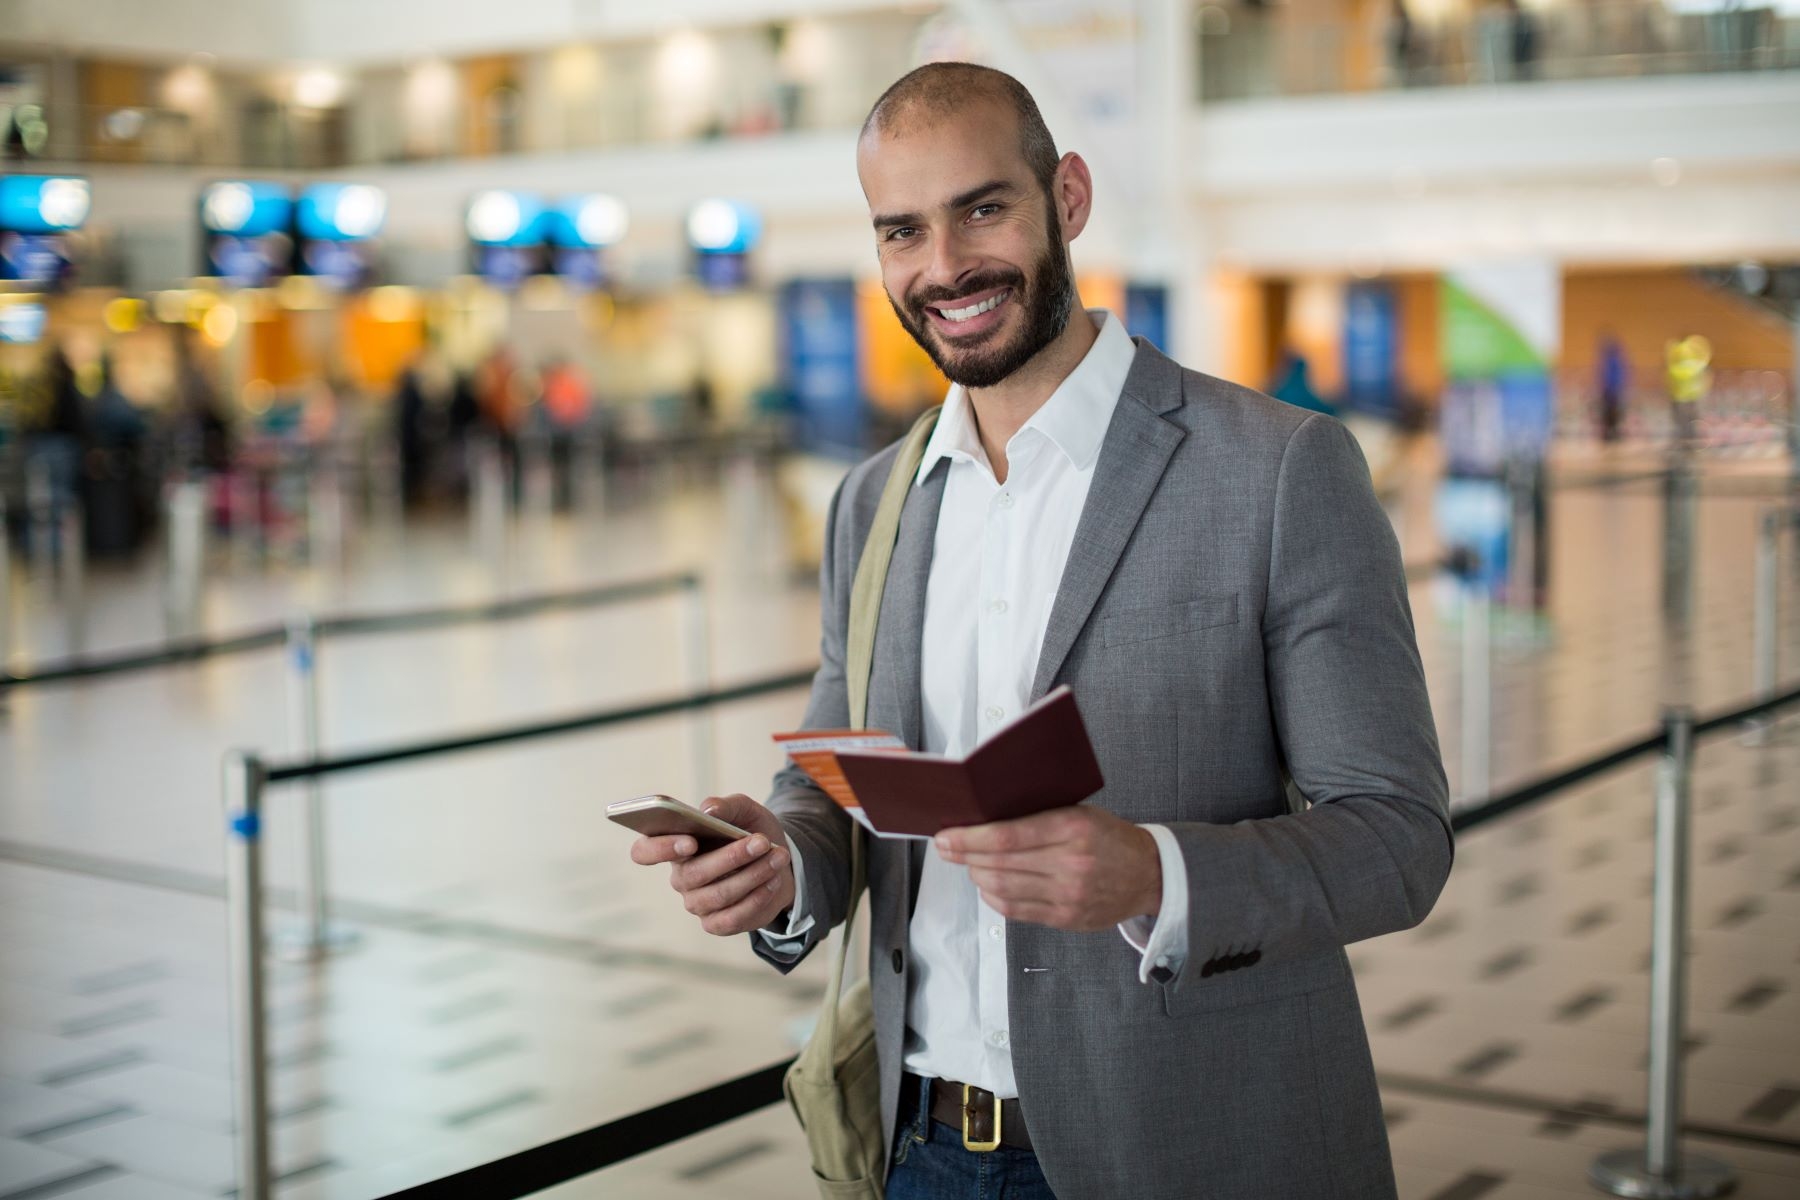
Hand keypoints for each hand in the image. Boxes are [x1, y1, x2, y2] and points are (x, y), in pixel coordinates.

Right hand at [629, 793, 796, 936]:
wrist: (779, 862)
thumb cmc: (751, 832)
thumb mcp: (744, 811)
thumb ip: (726, 806)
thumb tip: (708, 809)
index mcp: (675, 845)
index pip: (644, 851)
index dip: (660, 849)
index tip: (690, 841)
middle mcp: (681, 877)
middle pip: (693, 874)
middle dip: (731, 857)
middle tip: (762, 841)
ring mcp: (696, 903)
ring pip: (719, 895)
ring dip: (753, 875)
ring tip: (778, 857)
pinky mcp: (716, 923)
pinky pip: (732, 918)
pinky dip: (757, 898)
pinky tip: (774, 881)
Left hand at [935, 806, 1160, 931]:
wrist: (1148, 874)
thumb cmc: (1109, 837)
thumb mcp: (1079, 812)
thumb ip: (1038, 815)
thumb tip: (984, 817)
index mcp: (1073, 828)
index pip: (1007, 835)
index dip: (969, 837)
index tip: (947, 835)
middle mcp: (1071, 863)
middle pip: (999, 863)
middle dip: (964, 856)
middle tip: (947, 848)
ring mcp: (1068, 895)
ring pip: (1002, 888)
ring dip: (977, 875)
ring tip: (970, 864)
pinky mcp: (1066, 918)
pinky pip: (1016, 910)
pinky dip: (994, 896)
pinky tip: (989, 884)